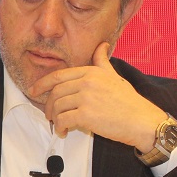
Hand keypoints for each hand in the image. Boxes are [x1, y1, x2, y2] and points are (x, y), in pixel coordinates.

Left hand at [30, 42, 166, 151]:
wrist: (143, 121)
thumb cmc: (129, 101)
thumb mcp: (115, 76)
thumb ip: (102, 62)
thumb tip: (101, 45)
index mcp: (92, 72)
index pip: (59, 76)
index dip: (42, 84)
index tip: (34, 91)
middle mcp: (87, 82)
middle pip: (55, 92)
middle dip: (48, 105)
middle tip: (49, 115)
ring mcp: (86, 98)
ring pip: (57, 107)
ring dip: (54, 118)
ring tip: (59, 125)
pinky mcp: (86, 115)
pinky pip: (63, 120)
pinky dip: (60, 127)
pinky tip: (64, 131)